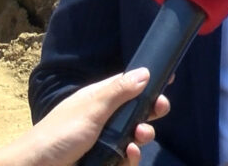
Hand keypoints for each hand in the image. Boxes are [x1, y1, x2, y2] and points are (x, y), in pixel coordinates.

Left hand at [0, 68, 170, 165]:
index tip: (168, 80)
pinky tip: (128, 155)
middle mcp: (104, 118)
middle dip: (151, 111)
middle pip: (137, 111)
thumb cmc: (59, 134)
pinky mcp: (104, 161)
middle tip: (160, 110)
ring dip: (143, 134)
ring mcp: (104, 141)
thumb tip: (145, 71)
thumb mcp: (91, 109)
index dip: (148, 83)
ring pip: (134, 136)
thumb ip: (118, 91)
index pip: (129, 85)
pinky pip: (125, 158)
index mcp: (99, 99)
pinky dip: (130, 157)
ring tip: (139, 136)